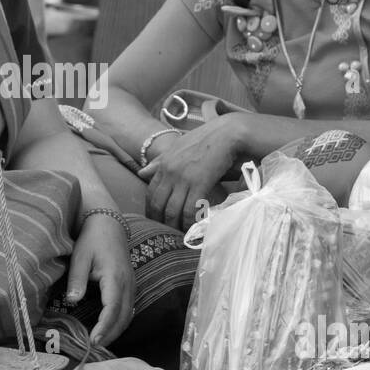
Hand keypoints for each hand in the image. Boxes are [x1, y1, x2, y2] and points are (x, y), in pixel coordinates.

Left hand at [64, 213, 133, 347]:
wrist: (108, 224)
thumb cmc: (92, 239)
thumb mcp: (80, 257)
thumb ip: (76, 280)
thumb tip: (72, 301)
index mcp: (115, 278)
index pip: (112, 309)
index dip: (104, 328)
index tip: (93, 341)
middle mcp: (128, 283)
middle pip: (124, 316)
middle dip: (111, 335)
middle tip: (94, 348)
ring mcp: (132, 284)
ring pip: (129, 314)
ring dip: (117, 330)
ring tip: (100, 342)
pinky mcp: (131, 285)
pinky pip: (129, 308)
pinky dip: (120, 321)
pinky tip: (108, 328)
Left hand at [138, 115, 244, 231]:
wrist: (227, 133)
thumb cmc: (205, 139)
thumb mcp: (178, 147)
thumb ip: (159, 161)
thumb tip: (141, 173)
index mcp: (163, 164)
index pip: (150, 193)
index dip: (152, 211)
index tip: (157, 222)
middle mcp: (170, 172)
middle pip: (158, 205)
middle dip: (161, 223)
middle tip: (168, 234)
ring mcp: (183, 178)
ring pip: (172, 211)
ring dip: (176, 227)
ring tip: (181, 236)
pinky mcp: (199, 183)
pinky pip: (190, 210)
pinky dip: (191, 223)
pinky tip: (194, 229)